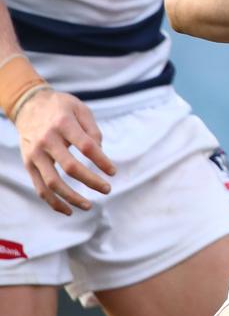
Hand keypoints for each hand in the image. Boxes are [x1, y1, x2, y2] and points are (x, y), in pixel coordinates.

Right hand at [14, 89, 115, 214]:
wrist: (28, 105)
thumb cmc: (61, 108)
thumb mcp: (80, 108)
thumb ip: (93, 129)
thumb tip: (100, 151)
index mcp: (63, 124)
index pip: (86, 146)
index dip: (102, 161)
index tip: (113, 172)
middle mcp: (47, 140)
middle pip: (70, 167)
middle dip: (91, 181)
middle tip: (108, 189)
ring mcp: (35, 154)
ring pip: (52, 182)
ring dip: (71, 197)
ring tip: (89, 206)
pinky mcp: (28, 164)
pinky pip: (39, 187)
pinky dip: (53, 202)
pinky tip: (68, 210)